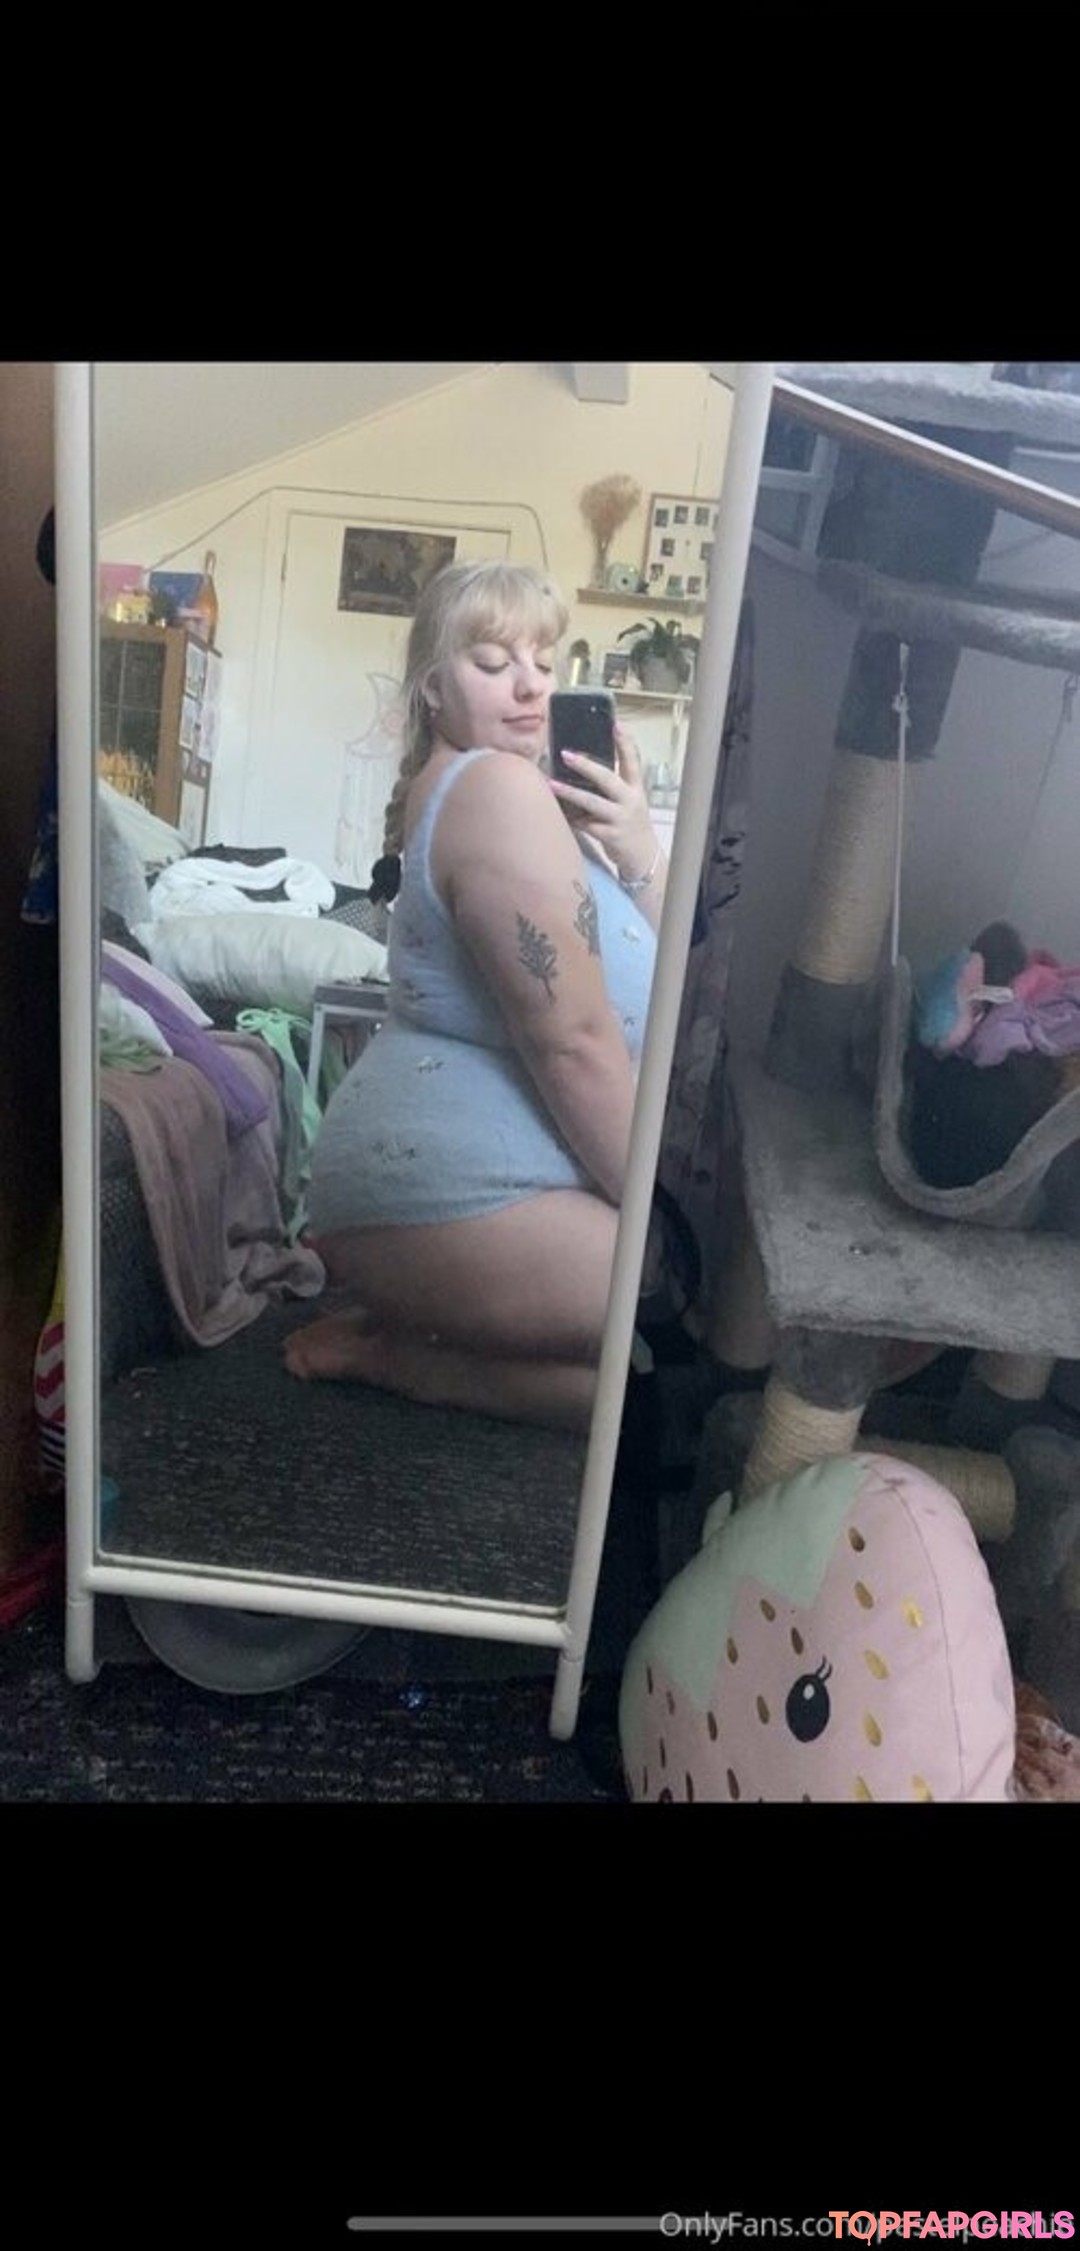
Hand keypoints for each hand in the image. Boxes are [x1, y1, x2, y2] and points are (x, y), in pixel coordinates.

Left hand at [548, 724, 658, 885]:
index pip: (633, 761)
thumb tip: (583, 764)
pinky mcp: (611, 836)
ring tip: (551, 783)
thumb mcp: (629, 800)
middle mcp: (630, 801)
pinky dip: (572, 818)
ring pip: (592, 802)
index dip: (626, 742)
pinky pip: (585, 824)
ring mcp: (620, 819)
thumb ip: (613, 785)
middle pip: (608, 778)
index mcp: (636, 788)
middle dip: (586, 765)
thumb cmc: (629, 822)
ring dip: (570, 792)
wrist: (642, 857)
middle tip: (566, 753)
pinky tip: (559, 813)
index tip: (616, 724)